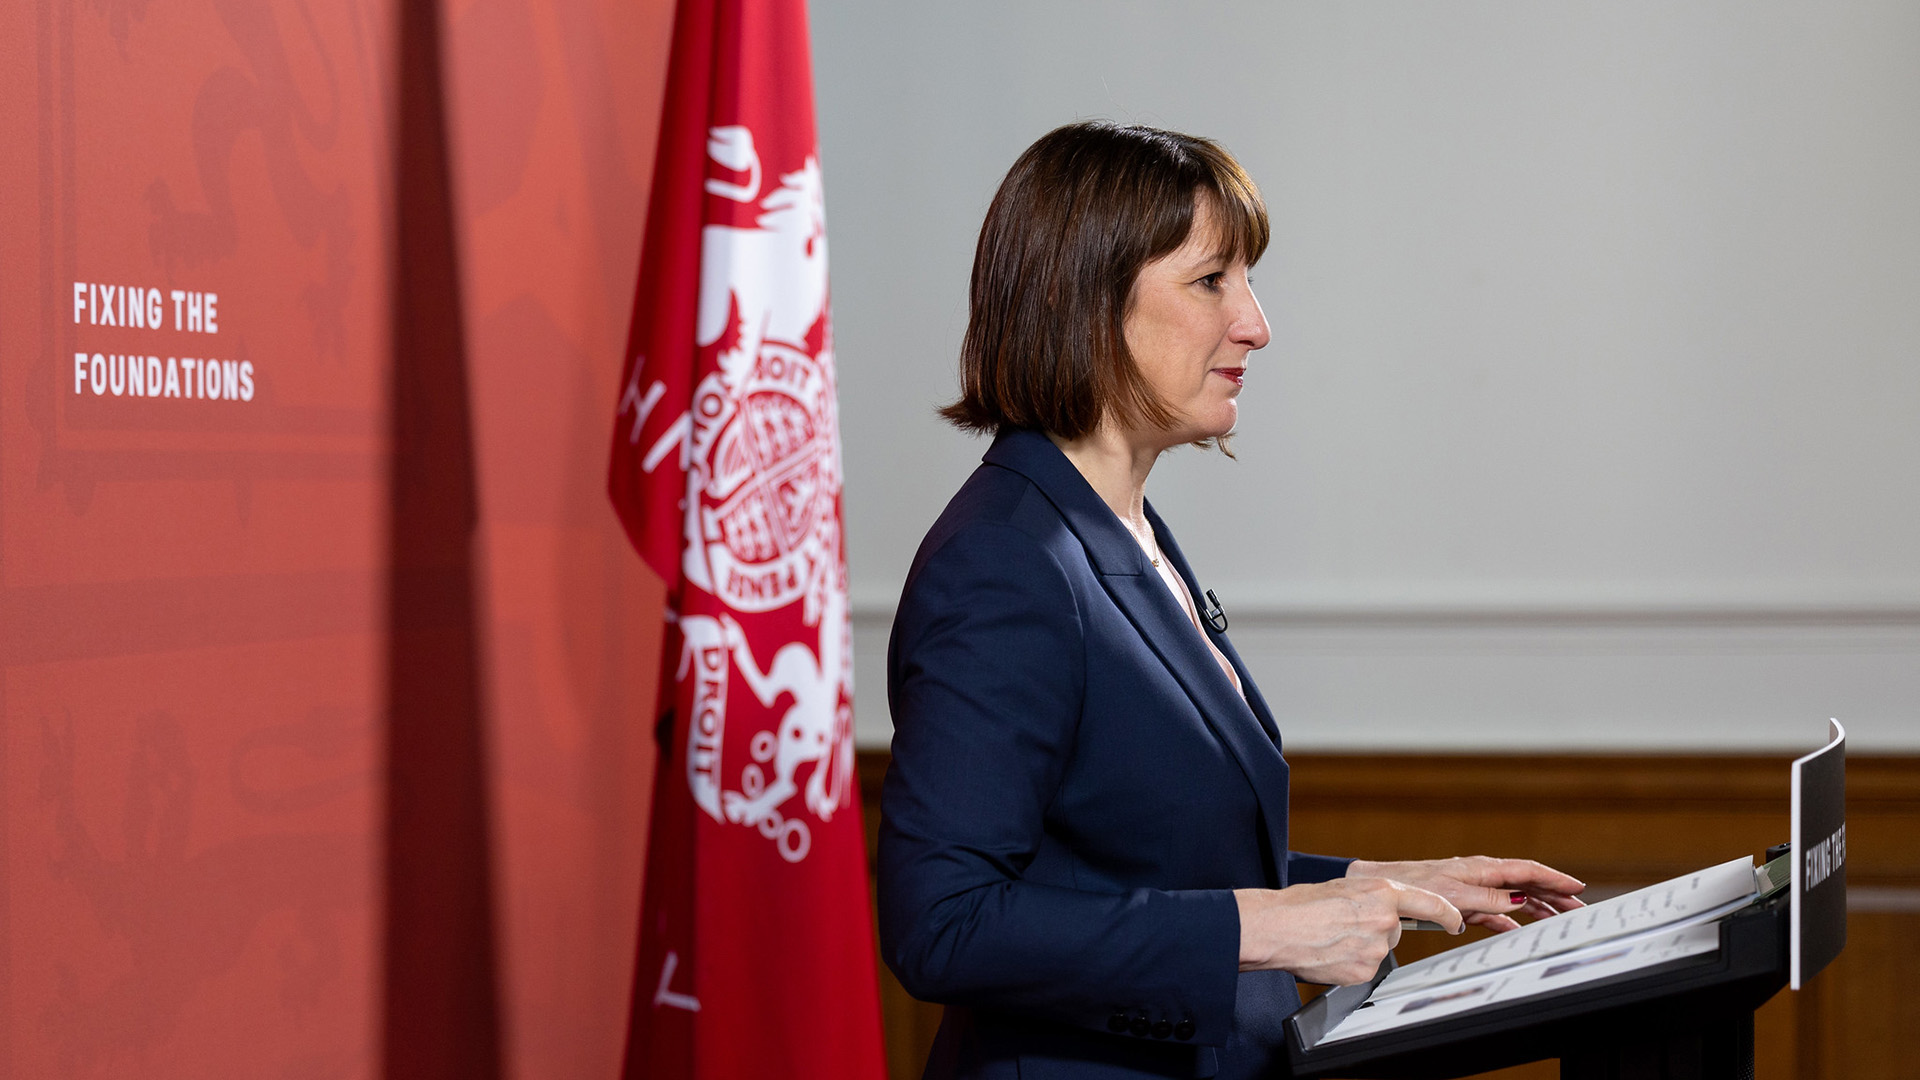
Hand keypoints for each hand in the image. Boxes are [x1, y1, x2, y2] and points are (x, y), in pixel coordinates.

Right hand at [1234, 878, 1462, 985]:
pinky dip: (1350, 964)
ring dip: (1361, 947)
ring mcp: (1375, 948)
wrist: (1277, 927)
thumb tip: (1385, 909)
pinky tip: (1330, 953)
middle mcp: (1384, 919)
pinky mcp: (1364, 972)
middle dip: (1376, 929)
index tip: (1455, 921)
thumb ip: (1374, 898)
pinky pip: (1365, 969)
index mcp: (1381, 892)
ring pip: (1379, 950)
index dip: (1448, 914)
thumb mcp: (1345, 887)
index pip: (1431, 904)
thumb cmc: (1301, 905)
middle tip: (1346, 924)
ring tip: (1332, 937)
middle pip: (1396, 930)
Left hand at [1344, 856, 1585, 932]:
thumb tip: (1519, 898)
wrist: (1386, 887)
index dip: (1553, 879)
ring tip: (1559, 919)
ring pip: (1514, 898)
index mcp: (1482, 868)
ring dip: (1537, 908)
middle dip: (1554, 895)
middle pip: (1526, 884)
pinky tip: (1520, 931)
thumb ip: (1488, 898)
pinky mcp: (1464, 903)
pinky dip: (1510, 921)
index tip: (1577, 887)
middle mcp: (1481, 875)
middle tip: (1578, 909)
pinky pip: (1495, 912)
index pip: (1526, 871)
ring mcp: (1474, 889)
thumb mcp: (1454, 893)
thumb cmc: (1415, 885)